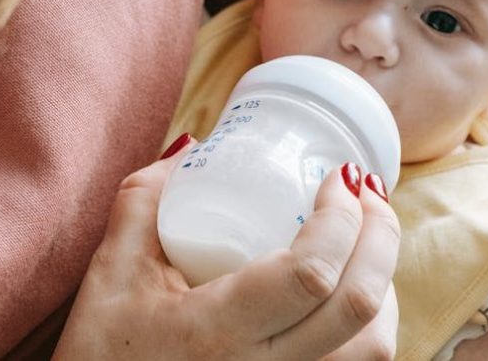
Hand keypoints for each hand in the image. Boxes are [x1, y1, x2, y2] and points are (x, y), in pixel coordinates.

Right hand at [52, 142, 399, 359]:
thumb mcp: (111, 270)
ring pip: (373, 347)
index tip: (338, 176)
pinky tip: (353, 286)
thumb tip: (192, 147)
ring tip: (368, 236)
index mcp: (218, 329)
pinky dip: (372, 322)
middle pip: (360, 307)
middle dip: (381, 236)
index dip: (341, 218)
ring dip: (384, 281)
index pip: (311, 274)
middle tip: (369, 192)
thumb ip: (145, 198)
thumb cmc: (103, 354)